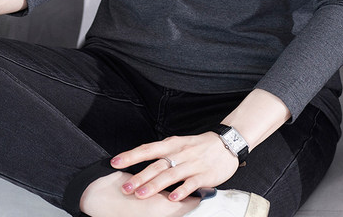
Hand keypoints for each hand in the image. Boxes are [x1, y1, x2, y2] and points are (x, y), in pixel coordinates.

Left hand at [110, 132, 238, 201]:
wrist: (227, 143)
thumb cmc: (199, 145)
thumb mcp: (179, 143)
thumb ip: (163, 153)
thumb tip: (142, 162)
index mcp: (172, 144)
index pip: (148, 148)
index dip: (131, 155)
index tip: (115, 162)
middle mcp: (180, 153)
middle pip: (156, 165)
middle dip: (139, 176)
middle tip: (125, 187)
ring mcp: (192, 164)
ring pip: (170, 174)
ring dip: (155, 185)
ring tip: (141, 195)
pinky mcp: (204, 175)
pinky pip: (191, 183)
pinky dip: (181, 191)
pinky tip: (173, 198)